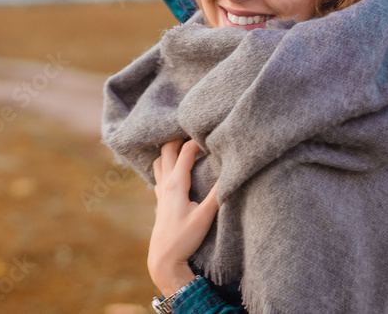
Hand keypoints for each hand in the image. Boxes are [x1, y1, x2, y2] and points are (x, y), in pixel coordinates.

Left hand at [147, 138, 219, 297]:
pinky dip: (164, 164)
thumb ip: (217, 194)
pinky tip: (172, 168)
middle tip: (192, 131)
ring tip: (181, 143)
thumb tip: (229, 174)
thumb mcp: (205, 217)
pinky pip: (158, 174)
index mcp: (175, 184)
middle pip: (166, 151)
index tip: (209, 134)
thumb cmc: (184, 238)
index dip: (197, 141)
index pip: (185, 153)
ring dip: (168, 150)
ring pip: (158, 161)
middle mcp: (164, 184)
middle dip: (178, 138)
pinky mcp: (159, 200)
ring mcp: (160, 192)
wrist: (164, 258)